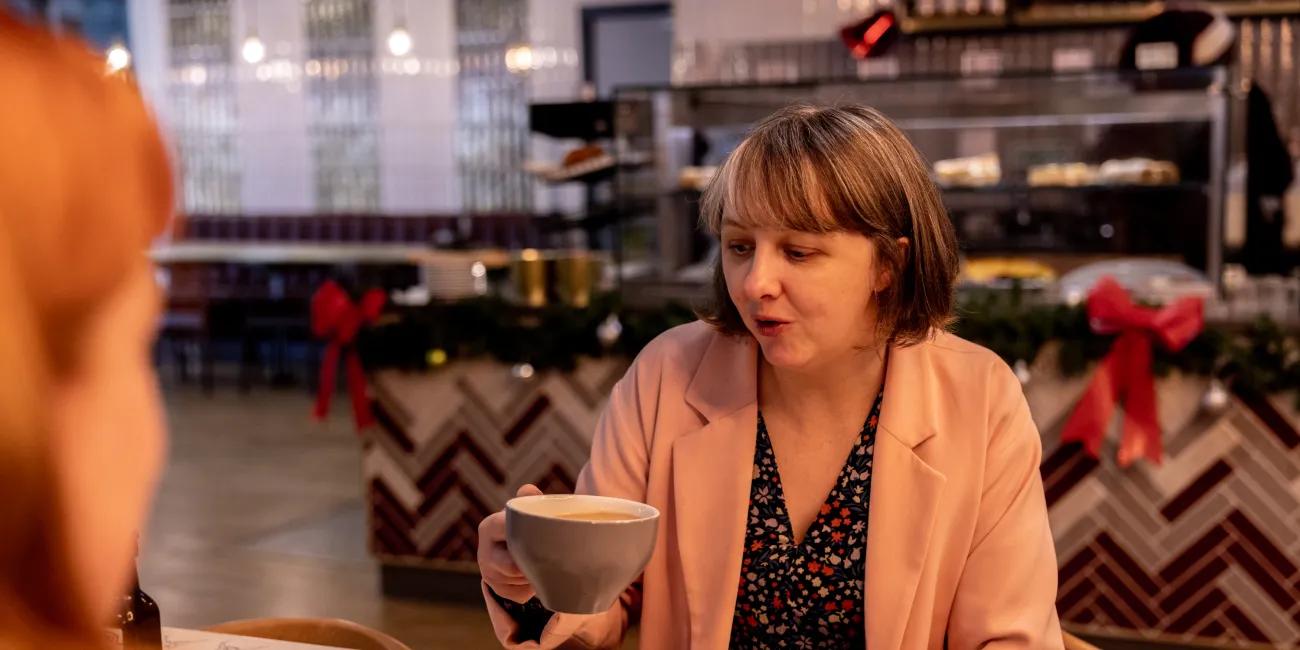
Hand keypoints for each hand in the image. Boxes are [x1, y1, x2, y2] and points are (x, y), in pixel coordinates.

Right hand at [478, 484, 543, 603]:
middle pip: (513, 564)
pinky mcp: (498, 591)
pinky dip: (533, 587)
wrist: (516, 550)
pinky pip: (521, 593)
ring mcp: (489, 574)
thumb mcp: (526, 511)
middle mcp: (483, 553)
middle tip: (551, 555)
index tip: (543, 536)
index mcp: (488, 527)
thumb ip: (530, 500)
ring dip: (535, 573)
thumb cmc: (525, 526)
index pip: (506, 530)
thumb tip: (529, 490)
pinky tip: (537, 575)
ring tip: (544, 561)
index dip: (526, 534)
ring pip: (520, 579)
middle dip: (532, 561)